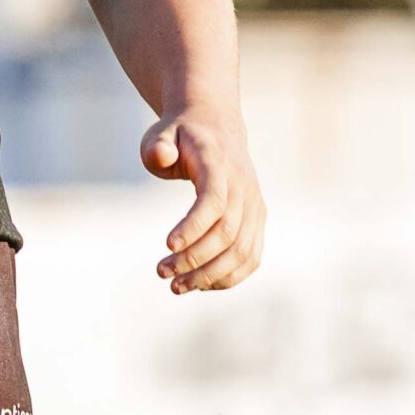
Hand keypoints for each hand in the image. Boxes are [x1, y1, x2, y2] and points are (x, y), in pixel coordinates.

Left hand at [143, 108, 264, 291]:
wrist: (217, 128)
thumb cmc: (181, 136)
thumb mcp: (161, 133)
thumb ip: (157, 146)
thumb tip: (161, 156)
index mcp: (219, 165)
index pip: (214, 201)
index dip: (194, 227)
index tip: (167, 245)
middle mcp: (244, 188)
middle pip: (227, 233)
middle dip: (195, 259)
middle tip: (162, 273)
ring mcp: (255, 207)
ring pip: (242, 251)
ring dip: (210, 275)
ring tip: (176, 286)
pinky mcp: (257, 222)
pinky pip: (251, 257)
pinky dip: (229, 276)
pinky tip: (200, 284)